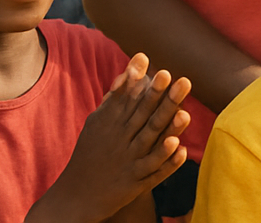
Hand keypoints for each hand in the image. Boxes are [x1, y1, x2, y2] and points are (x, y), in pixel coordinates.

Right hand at [30, 54, 190, 222]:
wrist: (75, 196)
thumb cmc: (91, 152)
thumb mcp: (97, 123)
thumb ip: (115, 97)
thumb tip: (131, 69)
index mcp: (110, 125)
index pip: (126, 101)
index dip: (140, 84)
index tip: (151, 63)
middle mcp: (120, 141)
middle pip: (142, 116)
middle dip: (157, 97)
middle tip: (173, 76)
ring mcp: (128, 162)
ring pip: (150, 141)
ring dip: (168, 127)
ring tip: (184, 112)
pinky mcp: (135, 183)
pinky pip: (154, 171)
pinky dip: (166, 161)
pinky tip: (180, 149)